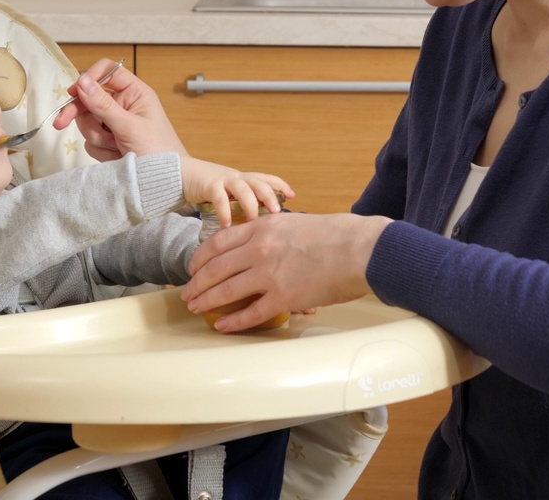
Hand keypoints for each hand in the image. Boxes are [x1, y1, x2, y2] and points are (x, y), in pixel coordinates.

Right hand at [55, 59, 186, 160]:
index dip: (89, 78)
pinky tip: (116, 156)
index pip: (107, 71)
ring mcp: (115, 123)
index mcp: (134, 92)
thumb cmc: (158, 150)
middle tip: (60, 123)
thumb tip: (82, 81)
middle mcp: (123, 104)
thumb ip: (103, 105)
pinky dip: (101, 150)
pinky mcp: (110, 141)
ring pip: (88, 121)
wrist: (166, 182)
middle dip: (80, 114)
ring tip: (117, 147)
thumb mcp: (129, 126)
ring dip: (97, 137)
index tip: (74, 91)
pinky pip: (91, 140)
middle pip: (90, 98)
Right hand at [180, 157, 292, 226]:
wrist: (184, 174)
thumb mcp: (231, 193)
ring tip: (253, 221)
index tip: (293, 196)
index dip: (281, 185)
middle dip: (270, 196)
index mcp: (246, 179)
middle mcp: (238, 177)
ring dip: (250, 205)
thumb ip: (244, 204)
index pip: (267, 179)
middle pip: (259, 183)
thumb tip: (261, 226)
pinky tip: (227, 226)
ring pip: (243, 189)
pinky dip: (224, 212)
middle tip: (277, 212)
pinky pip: (219, 198)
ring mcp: (224, 180)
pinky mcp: (209, 186)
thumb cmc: (211, 188)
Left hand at [181, 212, 391, 332]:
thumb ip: (275, 232)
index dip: (201, 257)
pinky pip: (250, 313)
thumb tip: (265, 241)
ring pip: (226, 290)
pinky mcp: (283, 298)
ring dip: (207, 301)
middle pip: (216, 268)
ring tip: (195, 308)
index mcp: (263, 228)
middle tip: (187, 293)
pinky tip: (223, 325)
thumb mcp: (297, 223)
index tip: (194, 267)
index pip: (219, 242)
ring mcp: (269, 274)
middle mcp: (259, 250)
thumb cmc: (338, 234)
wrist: (360, 249)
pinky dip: (233, 321)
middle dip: (197, 282)